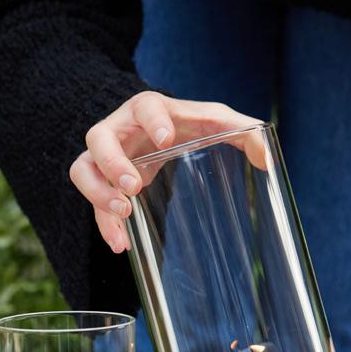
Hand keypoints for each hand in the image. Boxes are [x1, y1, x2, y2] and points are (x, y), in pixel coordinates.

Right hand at [69, 91, 262, 252]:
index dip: (152, 121)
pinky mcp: (104, 182)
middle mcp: (120, 129)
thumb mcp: (218, 123)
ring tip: (124, 215)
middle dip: (112, 163)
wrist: (160, 133)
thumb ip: (245, 133)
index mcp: (149, 109)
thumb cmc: (189, 125)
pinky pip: (92, 202)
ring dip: (97, 194)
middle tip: (133, 187)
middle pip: (98, 138)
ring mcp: (106, 157)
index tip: (165, 139)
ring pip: (82, 169)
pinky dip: (104, 224)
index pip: (145, 106)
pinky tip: (122, 244)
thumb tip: (267, 159)